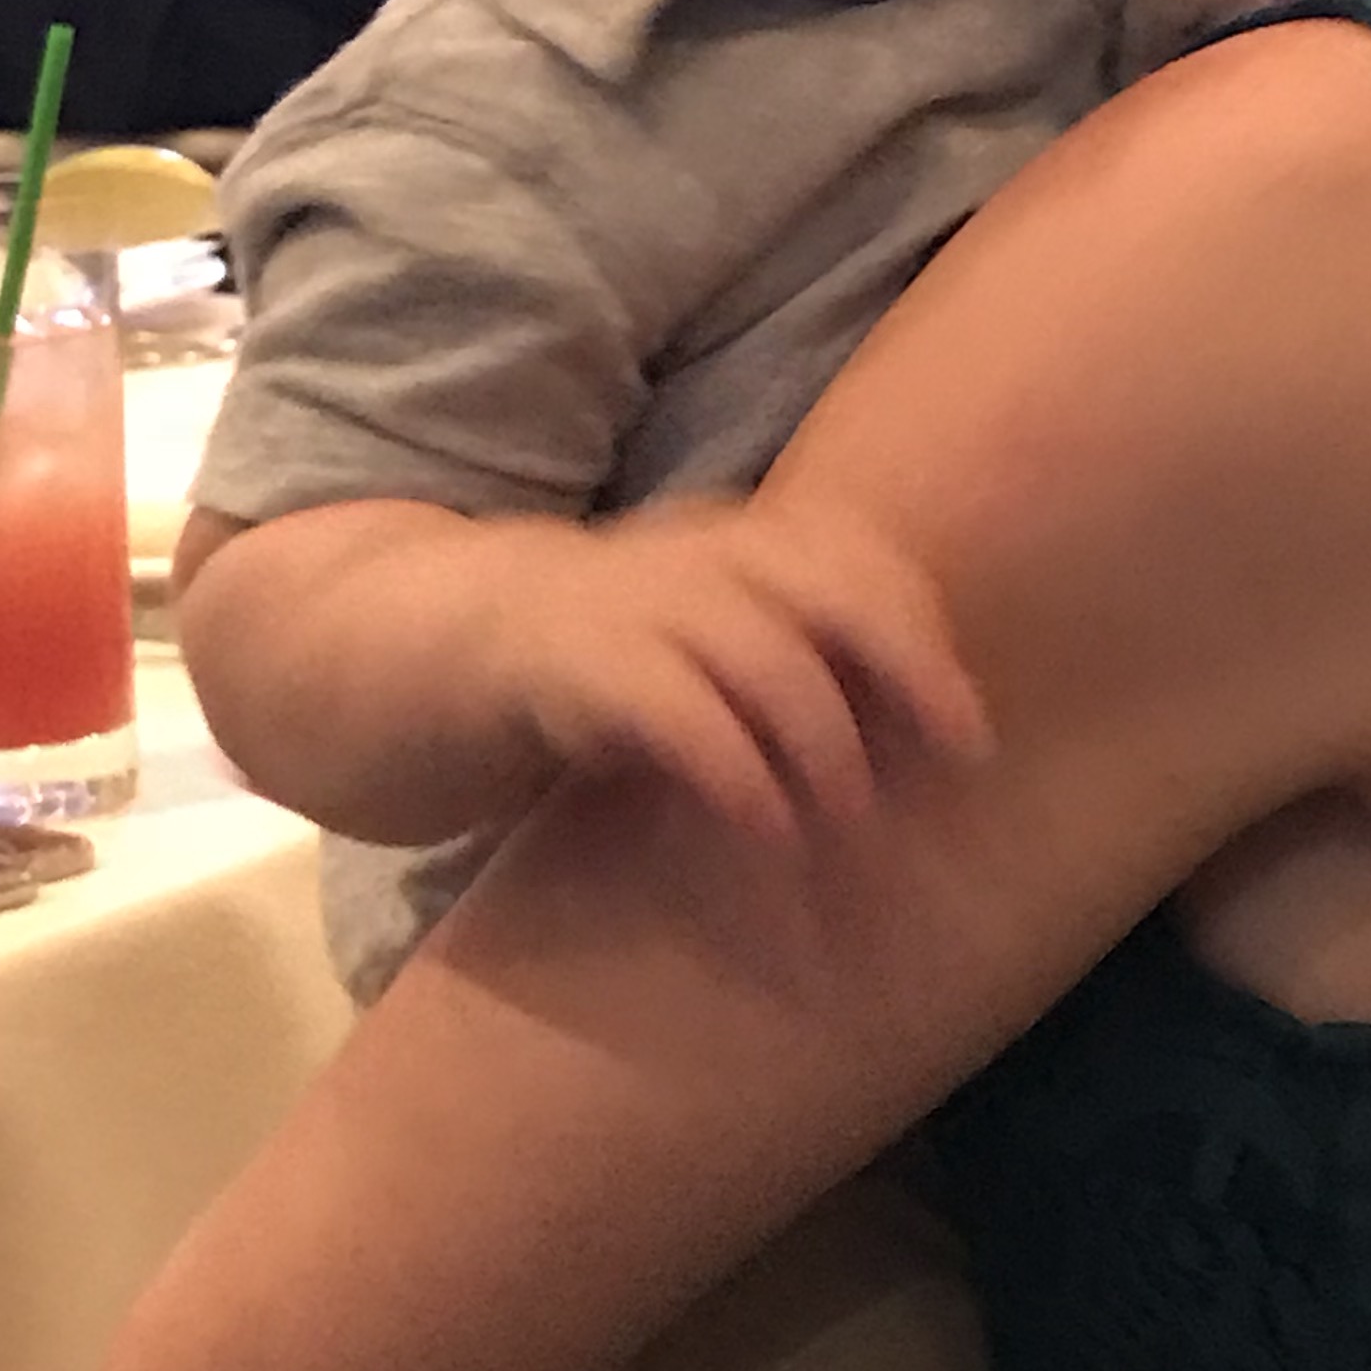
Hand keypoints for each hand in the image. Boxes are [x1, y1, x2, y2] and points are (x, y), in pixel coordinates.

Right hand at [494, 499, 991, 837]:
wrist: (402, 656)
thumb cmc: (577, 674)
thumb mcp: (693, 656)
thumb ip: (780, 678)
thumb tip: (903, 755)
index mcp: (727, 545)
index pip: (857, 557)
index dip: (923, 637)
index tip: (968, 735)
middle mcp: (688, 558)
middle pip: (832, 586)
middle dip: (909, 668)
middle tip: (956, 760)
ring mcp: (622, 602)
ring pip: (762, 650)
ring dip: (826, 740)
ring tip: (853, 820)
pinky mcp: (561, 666)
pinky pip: (671, 707)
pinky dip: (734, 767)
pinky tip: (763, 825)